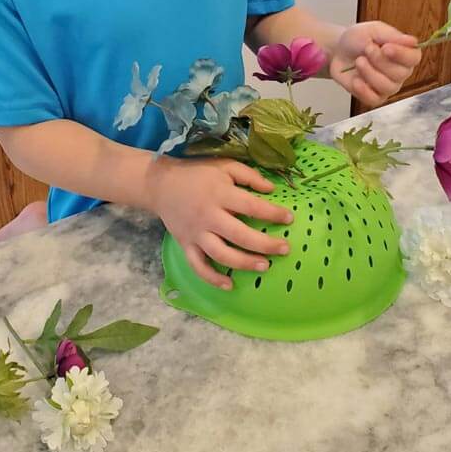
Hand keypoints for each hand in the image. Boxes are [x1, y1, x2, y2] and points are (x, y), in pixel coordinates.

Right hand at [146, 157, 291, 288]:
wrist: (160, 185)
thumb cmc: (197, 174)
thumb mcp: (224, 166)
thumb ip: (248, 176)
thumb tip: (272, 189)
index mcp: (220, 194)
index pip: (251, 206)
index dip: (273, 213)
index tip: (289, 218)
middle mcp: (209, 216)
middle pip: (240, 235)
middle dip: (265, 245)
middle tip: (284, 249)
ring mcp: (196, 234)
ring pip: (221, 255)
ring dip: (244, 263)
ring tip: (264, 266)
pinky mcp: (186, 245)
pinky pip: (198, 266)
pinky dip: (213, 278)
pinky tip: (229, 285)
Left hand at [329, 21, 420, 106]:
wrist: (338, 51)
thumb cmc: (358, 39)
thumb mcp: (374, 30)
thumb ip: (392, 36)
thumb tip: (412, 41)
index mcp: (405, 53)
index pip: (413, 58)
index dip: (401, 54)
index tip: (385, 48)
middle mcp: (400, 72)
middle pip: (400, 74)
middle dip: (379, 61)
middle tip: (367, 50)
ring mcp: (388, 86)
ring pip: (387, 87)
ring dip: (369, 73)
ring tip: (358, 61)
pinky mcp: (374, 97)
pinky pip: (374, 99)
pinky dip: (363, 89)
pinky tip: (356, 79)